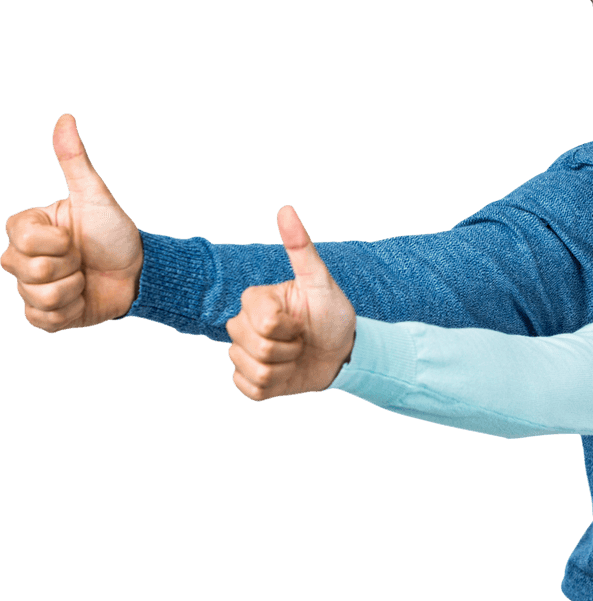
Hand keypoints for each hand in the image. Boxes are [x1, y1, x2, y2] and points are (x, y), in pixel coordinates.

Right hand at [1, 114, 142, 330]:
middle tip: (83, 259)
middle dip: (68, 265)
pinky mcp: (45, 316)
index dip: (56, 242)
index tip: (75, 237)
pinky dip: (69, 311)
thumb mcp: (95, 196)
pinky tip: (82, 299)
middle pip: (26, 269)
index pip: (22, 239)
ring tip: (85, 278)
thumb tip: (65, 117)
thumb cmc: (116, 233)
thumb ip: (74, 161)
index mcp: (29, 230)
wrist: (140, 272)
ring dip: (73, 289)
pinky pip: (43, 320)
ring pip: (37, 296)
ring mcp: (32, 288)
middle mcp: (24, 259)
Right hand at [226, 205, 355, 400]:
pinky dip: (276, 386)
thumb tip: (286, 209)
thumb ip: (301, 248)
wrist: (342, 353)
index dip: (289, 327)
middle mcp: (242, 325)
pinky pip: (251, 390)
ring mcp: (242, 354)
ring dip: (286, 368)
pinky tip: (287, 374)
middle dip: (289, 348)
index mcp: (255, 300)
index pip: (263, 322)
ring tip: (297, 355)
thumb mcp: (321, 282)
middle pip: (256, 347)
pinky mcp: (247, 381)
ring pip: (255, 370)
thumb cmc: (332, 314)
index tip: (303, 320)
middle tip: (302, 339)